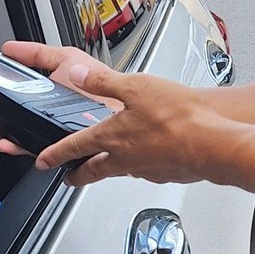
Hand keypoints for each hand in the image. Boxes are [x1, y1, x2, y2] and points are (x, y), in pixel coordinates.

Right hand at [0, 41, 121, 154]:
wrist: (124, 110)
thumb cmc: (100, 86)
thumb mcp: (65, 60)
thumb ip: (37, 54)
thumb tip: (9, 47)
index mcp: (37, 97)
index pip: (1, 99)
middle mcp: (37, 117)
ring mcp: (44, 134)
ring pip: (8, 137)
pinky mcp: (55, 149)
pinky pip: (29, 149)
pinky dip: (13, 146)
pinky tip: (5, 140)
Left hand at [0, 53, 219, 187]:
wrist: (211, 144)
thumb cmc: (177, 117)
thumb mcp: (136, 86)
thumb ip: (104, 81)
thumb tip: (79, 75)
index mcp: (110, 137)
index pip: (74, 148)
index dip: (54, 155)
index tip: (43, 161)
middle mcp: (123, 158)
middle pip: (91, 172)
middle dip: (77, 175)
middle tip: (69, 178)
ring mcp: (144, 169)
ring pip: (118, 171)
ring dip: (109, 168)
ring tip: (108, 163)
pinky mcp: (164, 173)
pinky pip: (145, 171)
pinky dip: (140, 165)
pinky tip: (148, 156)